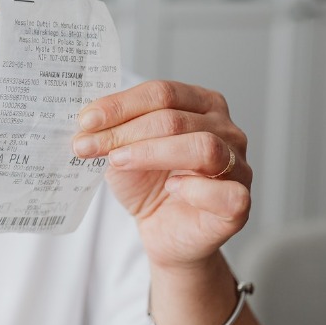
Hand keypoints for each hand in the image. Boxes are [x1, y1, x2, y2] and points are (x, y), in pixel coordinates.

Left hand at [72, 81, 250, 270]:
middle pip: (176, 119)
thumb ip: (112, 131)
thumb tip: (87, 122)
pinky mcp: (239, 204)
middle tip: (87, 145)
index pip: (163, 93)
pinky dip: (195, 188)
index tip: (86, 121)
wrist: (162, 231)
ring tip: (117, 162)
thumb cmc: (149, 184)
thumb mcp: (123, 151)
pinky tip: (171, 188)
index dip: (121, 105)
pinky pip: (226, 192)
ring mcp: (238, 166)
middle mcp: (227, 130)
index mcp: (203, 105)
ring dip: (151, 153)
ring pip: (202, 147)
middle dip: (125, 132)